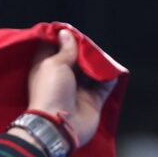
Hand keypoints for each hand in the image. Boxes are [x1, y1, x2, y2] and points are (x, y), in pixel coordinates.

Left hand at [24, 28, 116, 148]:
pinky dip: (110, 75)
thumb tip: (65, 33)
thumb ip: (65, 49)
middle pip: (76, 58)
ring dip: (98, 62)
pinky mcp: (93, 99)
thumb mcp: (54, 64)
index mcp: (47, 69)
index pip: (54, 50)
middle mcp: (62, 78)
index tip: (70, 31)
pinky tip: (111, 68)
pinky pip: (105, 83)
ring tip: (101, 56)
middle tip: (90, 44)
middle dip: (84, 50)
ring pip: (92, 69)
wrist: (59, 125)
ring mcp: (79, 90)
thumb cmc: (51, 92)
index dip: (61, 40)